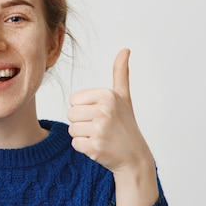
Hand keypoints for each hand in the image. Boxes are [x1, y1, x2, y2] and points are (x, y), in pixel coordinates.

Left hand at [68, 49, 150, 172]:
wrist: (134, 156)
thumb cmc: (126, 125)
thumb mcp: (123, 97)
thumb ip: (120, 73)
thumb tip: (125, 50)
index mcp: (107, 95)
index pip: (73, 100)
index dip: (84, 109)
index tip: (100, 115)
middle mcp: (104, 110)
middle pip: (71, 114)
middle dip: (83, 123)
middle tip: (101, 128)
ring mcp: (100, 129)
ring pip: (72, 129)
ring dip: (83, 136)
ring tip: (101, 137)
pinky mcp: (95, 147)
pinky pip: (75, 144)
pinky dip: (84, 148)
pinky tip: (99, 147)